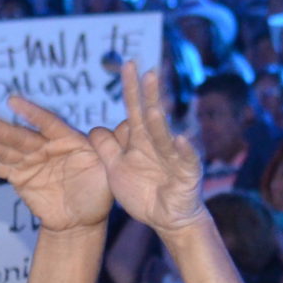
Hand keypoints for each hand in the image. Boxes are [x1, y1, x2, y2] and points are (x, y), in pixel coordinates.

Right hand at [0, 97, 112, 233]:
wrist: (84, 219)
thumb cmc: (100, 191)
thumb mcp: (111, 168)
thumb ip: (115, 145)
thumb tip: (133, 123)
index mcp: (68, 140)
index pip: (49, 124)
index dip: (32, 114)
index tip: (13, 101)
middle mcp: (46, 146)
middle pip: (21, 137)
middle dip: (0, 130)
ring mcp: (30, 160)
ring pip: (5, 149)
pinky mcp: (19, 176)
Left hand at [91, 62, 204, 237]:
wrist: (165, 218)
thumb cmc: (143, 192)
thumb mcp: (116, 170)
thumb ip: (106, 149)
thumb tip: (94, 129)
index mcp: (141, 139)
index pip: (134, 108)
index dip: (132, 88)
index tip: (128, 64)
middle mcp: (158, 143)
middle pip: (152, 116)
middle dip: (151, 95)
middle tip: (149, 72)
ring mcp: (174, 157)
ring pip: (165, 137)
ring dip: (159, 124)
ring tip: (152, 109)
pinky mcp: (187, 174)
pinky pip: (186, 161)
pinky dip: (184, 151)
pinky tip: (180, 141)